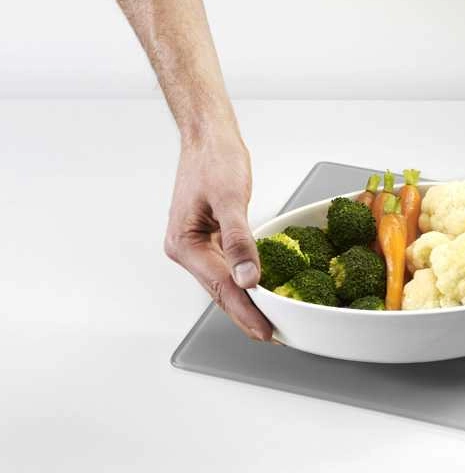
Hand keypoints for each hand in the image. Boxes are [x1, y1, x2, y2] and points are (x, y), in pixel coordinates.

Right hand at [163, 133, 271, 340]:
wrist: (208, 137)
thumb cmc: (214, 159)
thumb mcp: (229, 198)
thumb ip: (239, 239)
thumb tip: (248, 277)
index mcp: (184, 244)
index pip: (220, 287)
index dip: (246, 311)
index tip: (265, 330)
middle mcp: (186, 249)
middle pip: (220, 291)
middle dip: (246, 314)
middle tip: (273, 335)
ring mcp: (197, 245)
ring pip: (223, 283)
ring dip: (245, 302)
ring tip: (270, 321)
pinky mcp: (210, 239)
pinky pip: (227, 268)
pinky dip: (244, 282)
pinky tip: (260, 292)